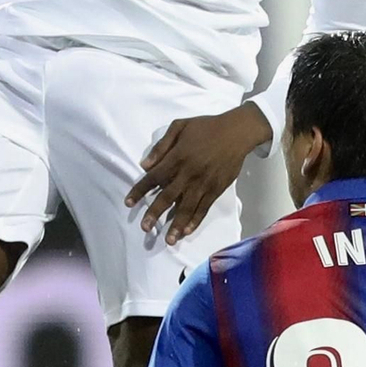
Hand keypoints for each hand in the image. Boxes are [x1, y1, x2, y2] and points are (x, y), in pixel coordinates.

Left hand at [127, 102, 269, 244]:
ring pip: (187, 207)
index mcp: (177, 157)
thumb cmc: (206, 127)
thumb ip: (161, 146)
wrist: (236, 132)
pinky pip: (204, 208)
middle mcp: (188, 174)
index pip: (154, 177)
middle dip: (155, 213)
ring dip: (176, 225)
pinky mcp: (216, 189)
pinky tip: (187, 231)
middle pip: (168, 197)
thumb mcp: (179, 126)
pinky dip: (195, 220)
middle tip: (145, 228)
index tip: (128, 203)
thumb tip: (145, 165)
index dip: (140, 190)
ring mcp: (204, 183)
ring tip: (168, 240)